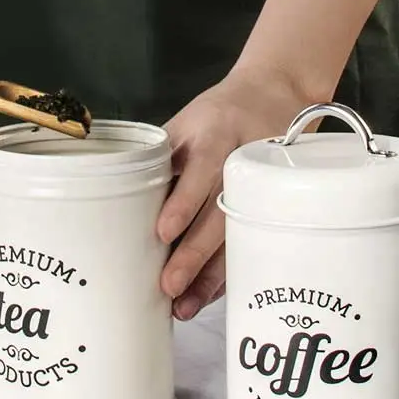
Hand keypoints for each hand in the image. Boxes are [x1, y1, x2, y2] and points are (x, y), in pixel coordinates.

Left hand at [157, 67, 313, 321]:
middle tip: (169, 286)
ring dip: (213, 274)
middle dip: (195, 253)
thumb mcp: (187, 121)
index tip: (162, 232)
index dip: (183, 202)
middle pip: (221, 212)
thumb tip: (121, 202)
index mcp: (217, 134)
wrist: (277, 93)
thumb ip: (163, 158)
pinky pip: (249, 244)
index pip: (201, 170)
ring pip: (239, 236)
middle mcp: (243, 161)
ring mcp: (264, 186)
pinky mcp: (274, 205)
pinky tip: (209, 295)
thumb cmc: (219, 113)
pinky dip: (229, 272)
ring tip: (186, 305)